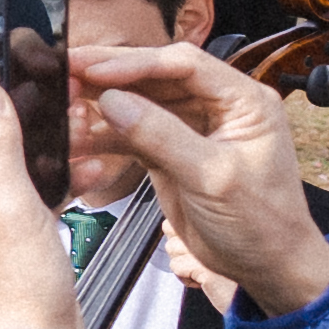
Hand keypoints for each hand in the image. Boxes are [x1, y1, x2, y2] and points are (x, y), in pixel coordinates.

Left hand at [0, 82, 83, 328]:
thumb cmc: (20, 282)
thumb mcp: (11, 201)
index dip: (1, 99)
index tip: (36, 78)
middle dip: (34, 126)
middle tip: (74, 111)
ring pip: (20, 170)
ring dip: (53, 154)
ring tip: (88, 140)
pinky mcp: (15, 239)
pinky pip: (35, 197)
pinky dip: (61, 185)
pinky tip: (91, 178)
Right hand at [74, 40, 328, 319]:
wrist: (266, 265)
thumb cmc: (261, 223)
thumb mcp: (212, 177)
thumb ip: (161, 136)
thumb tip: (112, 101)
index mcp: (244, 101)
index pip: (184, 65)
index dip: (135, 62)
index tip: (92, 68)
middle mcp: (218, 107)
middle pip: (156, 76)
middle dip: (110, 75)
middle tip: (65, 71)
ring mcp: (192, 128)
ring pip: (139, 102)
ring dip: (101, 105)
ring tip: (62, 106)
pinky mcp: (171, 151)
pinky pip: (132, 133)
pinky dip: (104, 135)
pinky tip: (76, 137)